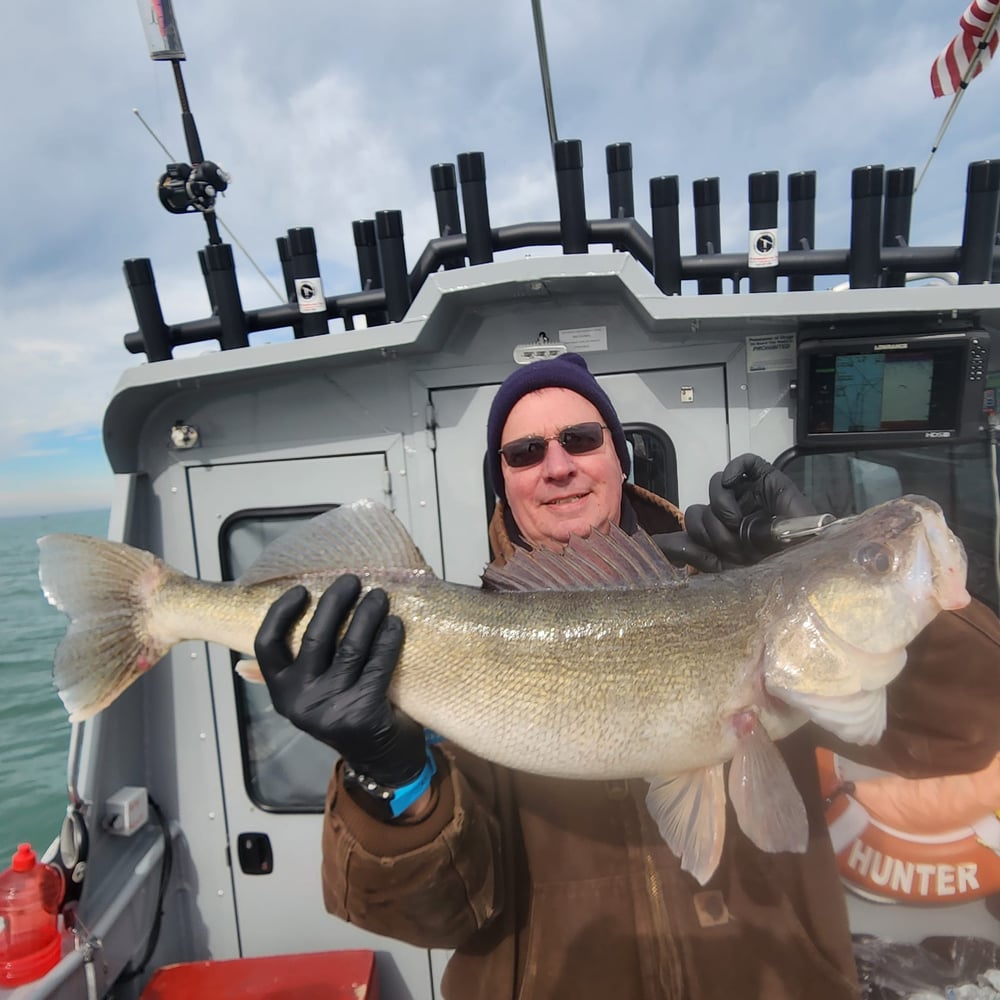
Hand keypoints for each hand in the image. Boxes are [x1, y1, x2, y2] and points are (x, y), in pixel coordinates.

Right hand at [254, 575, 426, 787]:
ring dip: (367, 614)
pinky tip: (395, 624)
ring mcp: (330, 708)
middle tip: (352, 580)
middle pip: (315, 638)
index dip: (280, 613)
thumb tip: (241, 663)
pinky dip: (388, 639)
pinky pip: (378, 664)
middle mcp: (299, 701)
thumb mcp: (311, 697)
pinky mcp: (362, 712)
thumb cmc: (346, 712)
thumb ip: (291, 674)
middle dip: (335, 602)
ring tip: (379, 596)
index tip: (301, 589)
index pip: (267, 646)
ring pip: (351, 647)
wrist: (380, 759)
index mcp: (280, 691)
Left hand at [656, 454, 815, 571]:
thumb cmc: (764, 570)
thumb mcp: (719, 565)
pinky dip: (732, 469)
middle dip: (710, 528)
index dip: (695, 534)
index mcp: (721, 534)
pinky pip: (744, 463)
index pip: (693, 525)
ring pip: (716, 486)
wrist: (799, 566)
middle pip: (700, 507)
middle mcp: (733, 514)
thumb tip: (652, 542)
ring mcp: (750, 496)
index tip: (707, 550)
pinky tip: (731, 485)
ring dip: (722, 507)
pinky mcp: (767, 480)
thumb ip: (686, 550)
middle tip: (731, 543)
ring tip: (741, 525)